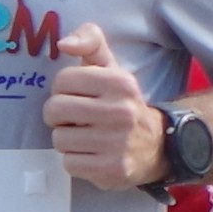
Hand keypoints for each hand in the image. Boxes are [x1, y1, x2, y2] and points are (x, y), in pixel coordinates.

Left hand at [46, 20, 163, 188]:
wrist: (158, 146)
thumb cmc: (122, 104)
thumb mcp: (112, 69)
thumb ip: (90, 42)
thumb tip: (64, 43)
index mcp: (120, 82)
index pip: (62, 80)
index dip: (63, 90)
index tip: (77, 97)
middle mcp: (121, 111)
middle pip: (55, 109)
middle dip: (58, 117)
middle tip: (74, 120)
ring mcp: (117, 143)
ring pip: (59, 138)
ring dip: (67, 140)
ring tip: (86, 138)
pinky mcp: (112, 169)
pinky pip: (69, 163)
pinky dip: (76, 161)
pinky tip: (92, 156)